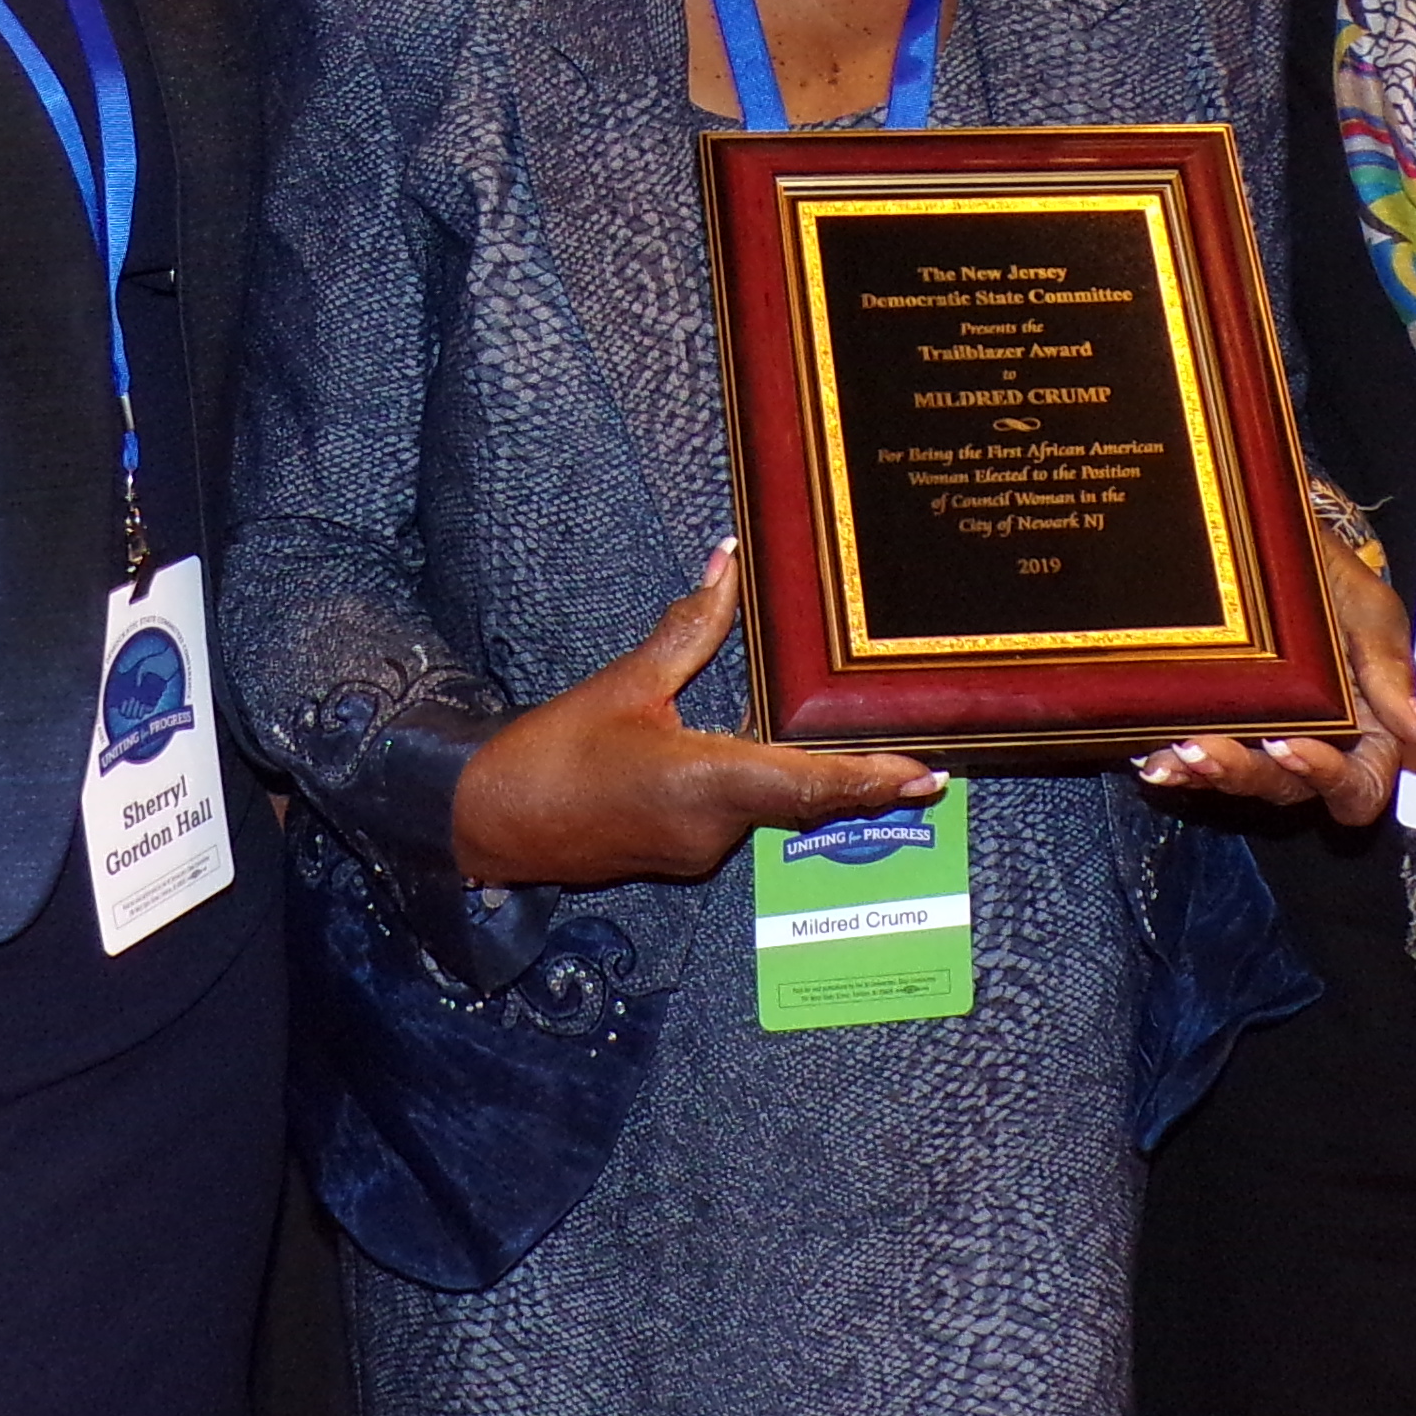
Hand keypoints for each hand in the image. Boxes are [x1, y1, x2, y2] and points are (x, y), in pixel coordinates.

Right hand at [451, 544, 945, 887]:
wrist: (487, 824)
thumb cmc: (550, 753)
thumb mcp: (625, 682)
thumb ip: (689, 627)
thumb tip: (728, 561)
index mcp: (707, 784)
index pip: (810, 785)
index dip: (872, 781)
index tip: (928, 776)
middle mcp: (715, 827)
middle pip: (805, 799)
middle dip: (860, 781)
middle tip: (921, 762)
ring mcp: (701, 849)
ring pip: (773, 807)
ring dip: (809, 782)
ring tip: (865, 754)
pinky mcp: (683, 854)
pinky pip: (741, 816)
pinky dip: (766, 789)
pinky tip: (773, 761)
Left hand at [1133, 529, 1415, 822]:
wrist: (1273, 537)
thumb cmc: (1335, 578)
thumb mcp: (1371, 617)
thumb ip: (1395, 680)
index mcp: (1368, 731)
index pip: (1358, 789)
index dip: (1328, 781)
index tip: (1293, 747)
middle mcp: (1317, 743)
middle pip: (1288, 790)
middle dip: (1245, 773)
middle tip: (1207, 746)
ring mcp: (1265, 736)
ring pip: (1239, 780)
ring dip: (1206, 773)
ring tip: (1175, 752)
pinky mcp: (1223, 723)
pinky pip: (1201, 761)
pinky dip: (1177, 763)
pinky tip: (1154, 756)